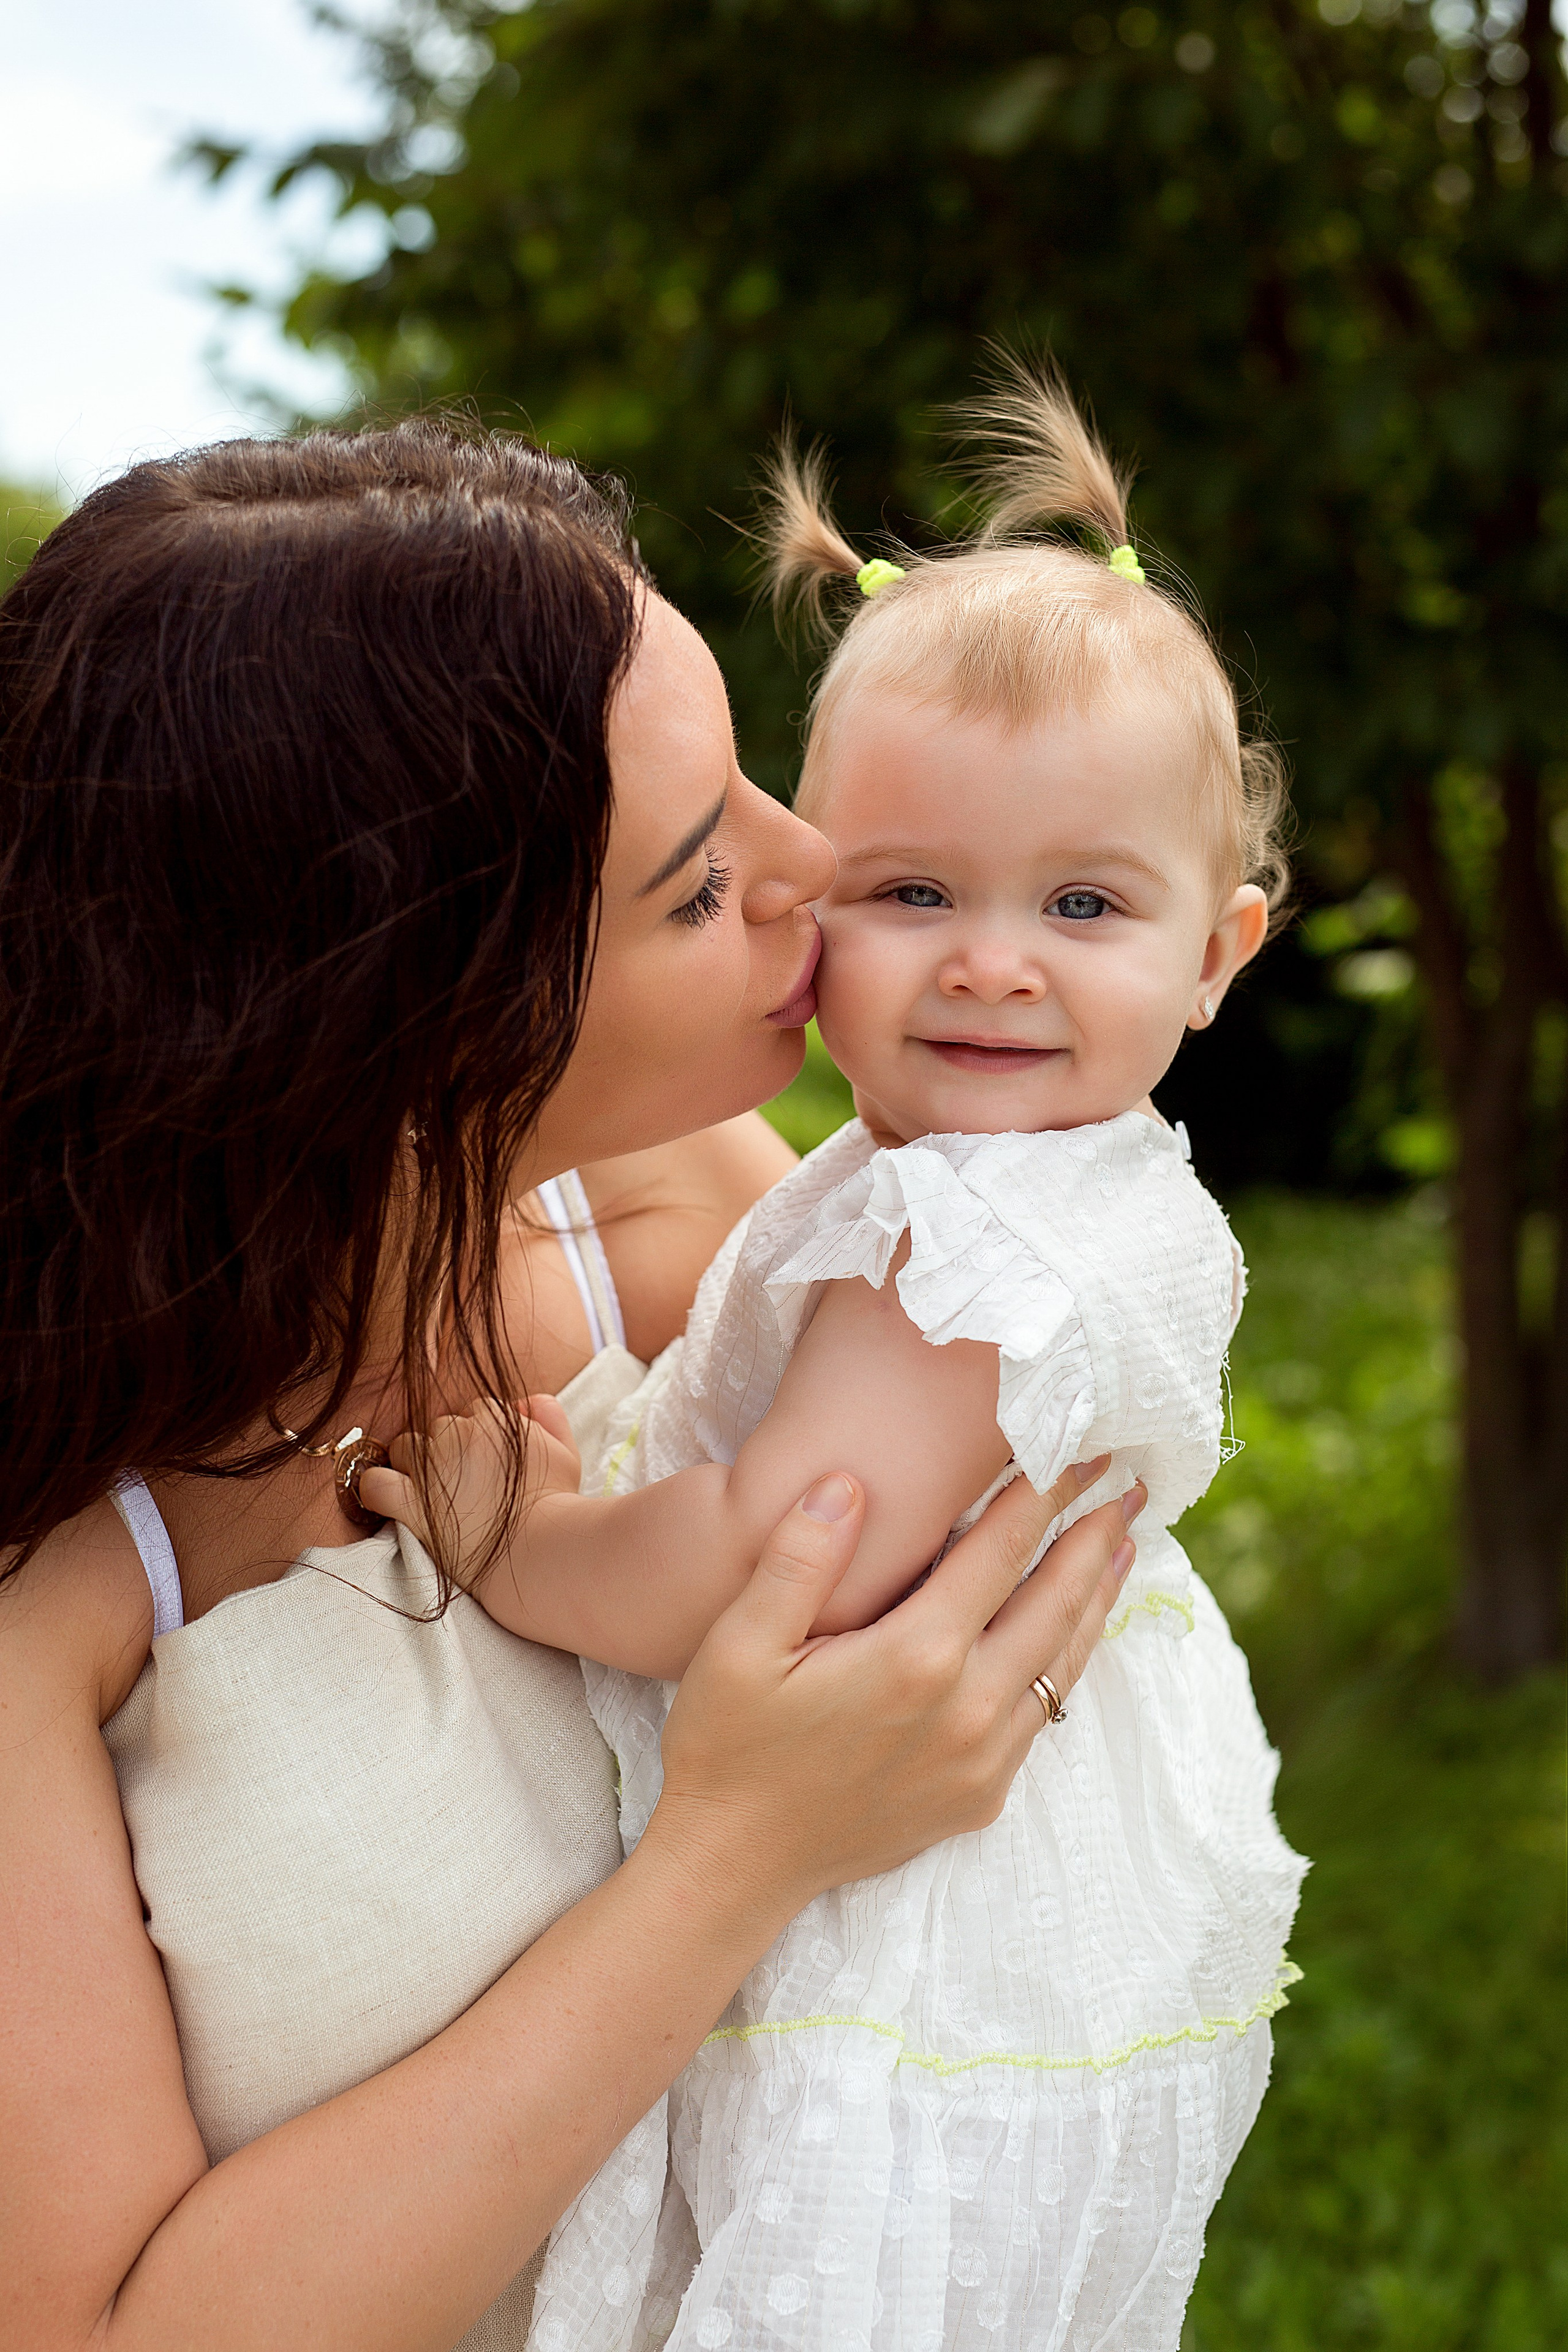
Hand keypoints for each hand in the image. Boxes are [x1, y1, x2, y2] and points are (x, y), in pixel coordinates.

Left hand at [358, 1393, 582, 1559]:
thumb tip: (526, 1400)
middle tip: (464, 1482)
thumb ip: (548, 1414)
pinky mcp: (414, 1506)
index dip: (479, 1437)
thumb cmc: (559, 1505)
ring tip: (432, 1493)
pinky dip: (374, 1489)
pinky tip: (384, 1497)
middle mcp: (460, 1436)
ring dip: (413, 1465)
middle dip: (447, 1449)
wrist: (543, 1552)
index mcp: (495, 1420)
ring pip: (405, 1447)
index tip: (487, 1463)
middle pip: (438, 1426)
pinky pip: (375, 1485)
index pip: (474, 1410)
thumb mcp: (567, 1451)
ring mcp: (433, 1469)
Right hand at [647, 1453, 1140, 1918]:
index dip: (1045, 1491)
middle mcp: (967, 1708)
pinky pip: (1042, 1712)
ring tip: (1123, 1545)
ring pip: (1063, 1660)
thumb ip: (798, 1557)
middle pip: (1055, 1601)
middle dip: (1095, 1536)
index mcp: (915, 1657)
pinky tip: (1069, 1632)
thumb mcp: (739, 1643)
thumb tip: (849, 1481)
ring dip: (1096, 1596)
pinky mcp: (980, 1795)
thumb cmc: (728, 1745)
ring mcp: (982, 1759)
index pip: (1002, 1550)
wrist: (734, 1866)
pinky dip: (1066, 1659)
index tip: (1080, 1447)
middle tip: (1130, 1484)